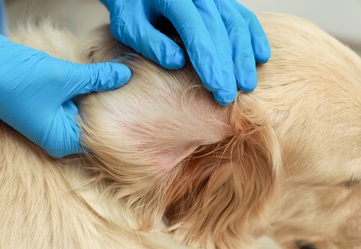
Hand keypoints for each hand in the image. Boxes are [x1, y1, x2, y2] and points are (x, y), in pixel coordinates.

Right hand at [0, 27, 130, 157]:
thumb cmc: (16, 80)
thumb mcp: (64, 78)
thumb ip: (97, 78)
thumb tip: (125, 74)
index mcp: (62, 139)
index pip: (101, 137)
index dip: (122, 122)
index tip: (142, 110)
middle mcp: (58, 133)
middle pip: (95, 121)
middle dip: (113, 105)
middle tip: (138, 91)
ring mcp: (52, 118)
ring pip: (85, 106)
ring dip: (99, 92)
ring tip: (125, 79)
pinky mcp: (48, 101)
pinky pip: (75, 96)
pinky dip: (86, 85)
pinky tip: (102, 73)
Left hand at [101, 0, 270, 104]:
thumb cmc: (132, 10)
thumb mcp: (130, 25)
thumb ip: (150, 42)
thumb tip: (176, 62)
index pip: (196, 32)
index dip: (209, 62)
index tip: (216, 89)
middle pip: (221, 32)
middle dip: (228, 67)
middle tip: (229, 97)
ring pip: (237, 25)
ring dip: (244, 56)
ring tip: (247, 85)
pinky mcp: (222, 2)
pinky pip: (244, 17)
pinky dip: (254, 37)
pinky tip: (261, 57)